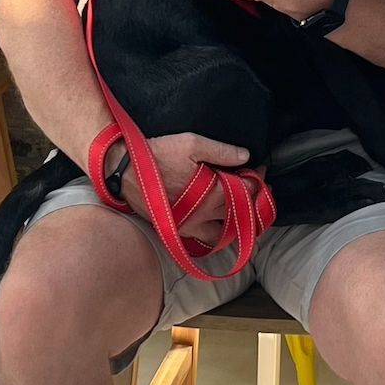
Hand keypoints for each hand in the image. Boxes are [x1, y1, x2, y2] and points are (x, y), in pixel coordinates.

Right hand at [120, 130, 251, 246]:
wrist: (125, 172)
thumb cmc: (157, 156)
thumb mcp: (191, 144)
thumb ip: (220, 151)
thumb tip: (245, 156)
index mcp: (212, 193)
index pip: (246, 191)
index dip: (256, 180)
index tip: (259, 171)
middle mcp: (204, 214)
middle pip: (240, 213)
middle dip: (251, 200)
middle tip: (256, 189)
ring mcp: (192, 225)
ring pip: (225, 233)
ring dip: (237, 223)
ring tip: (242, 211)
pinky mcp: (178, 230)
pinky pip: (205, 239)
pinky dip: (217, 234)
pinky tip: (220, 225)